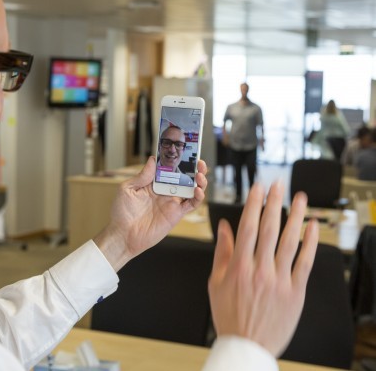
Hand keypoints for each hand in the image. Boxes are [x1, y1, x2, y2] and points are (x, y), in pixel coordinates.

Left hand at [93, 156, 207, 270]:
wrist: (124, 235)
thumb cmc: (121, 213)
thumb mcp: (127, 189)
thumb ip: (142, 176)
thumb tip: (152, 159)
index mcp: (153, 183)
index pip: (168, 168)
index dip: (176, 159)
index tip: (183, 149)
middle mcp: (164, 191)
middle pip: (183, 176)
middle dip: (193, 167)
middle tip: (198, 161)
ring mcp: (171, 202)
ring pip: (191, 188)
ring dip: (199, 180)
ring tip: (201, 173)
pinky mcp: (176, 214)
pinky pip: (191, 204)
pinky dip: (198, 197)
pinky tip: (198, 190)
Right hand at [208, 182, 318, 356]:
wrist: (247, 345)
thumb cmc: (229, 315)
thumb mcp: (216, 283)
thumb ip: (222, 253)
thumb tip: (224, 228)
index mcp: (239, 267)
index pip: (247, 227)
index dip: (253, 204)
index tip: (258, 188)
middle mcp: (260, 270)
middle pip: (269, 229)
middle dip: (274, 203)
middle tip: (279, 185)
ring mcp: (279, 280)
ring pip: (290, 242)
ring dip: (296, 217)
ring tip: (300, 198)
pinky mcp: (295, 292)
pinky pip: (304, 263)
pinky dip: (309, 243)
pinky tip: (313, 227)